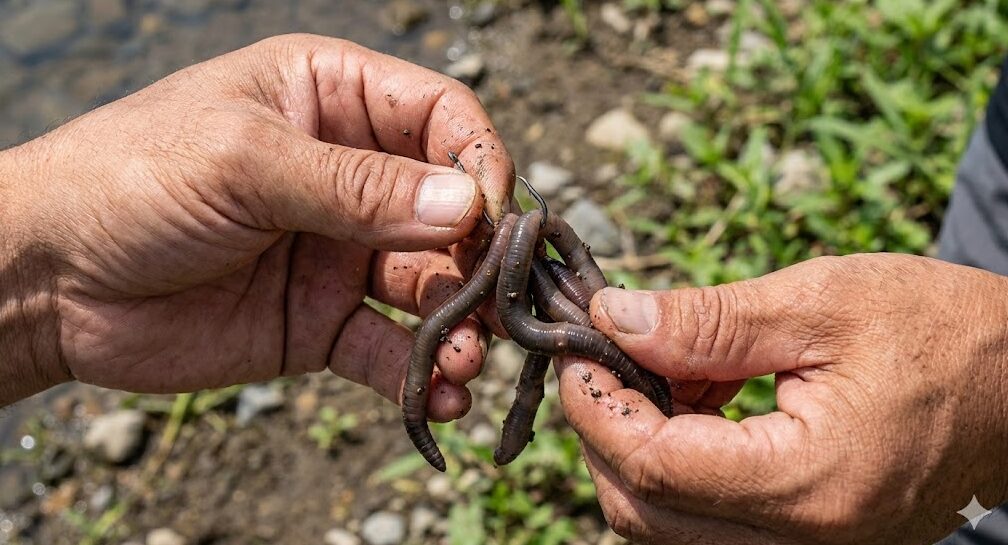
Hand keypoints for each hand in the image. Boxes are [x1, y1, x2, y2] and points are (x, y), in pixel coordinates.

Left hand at [0, 34, 514, 417]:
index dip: (478, 160)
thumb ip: (356, 187)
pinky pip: (387, 346)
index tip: (491, 216)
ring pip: (428, 285)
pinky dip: (418, 373)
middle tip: (495, 304)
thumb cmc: (130, 180)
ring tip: (465, 359)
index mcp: (332, 99)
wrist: (43, 280)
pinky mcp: (321, 321)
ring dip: (459, 323)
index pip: (440, 117)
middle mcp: (350, 174)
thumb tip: (467, 204)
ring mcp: (340, 251)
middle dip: (479, 257)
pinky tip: (440, 397)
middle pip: (449, 209)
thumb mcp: (243, 163)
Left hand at [556, 254, 1007, 543]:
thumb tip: (611, 319)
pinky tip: (696, 400)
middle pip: (644, 513)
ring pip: (667, 527)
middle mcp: (804, 540)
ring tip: (660, 370)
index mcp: (809, 481)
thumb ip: (708, 321)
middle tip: (603, 354)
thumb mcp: (822, 302)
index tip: (574, 347)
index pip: (652, 467)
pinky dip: (678, 464)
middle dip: (603, 430)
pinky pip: (708, 522)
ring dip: (637, 448)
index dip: (594, 405)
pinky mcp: (807, 540)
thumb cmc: (942, 332)